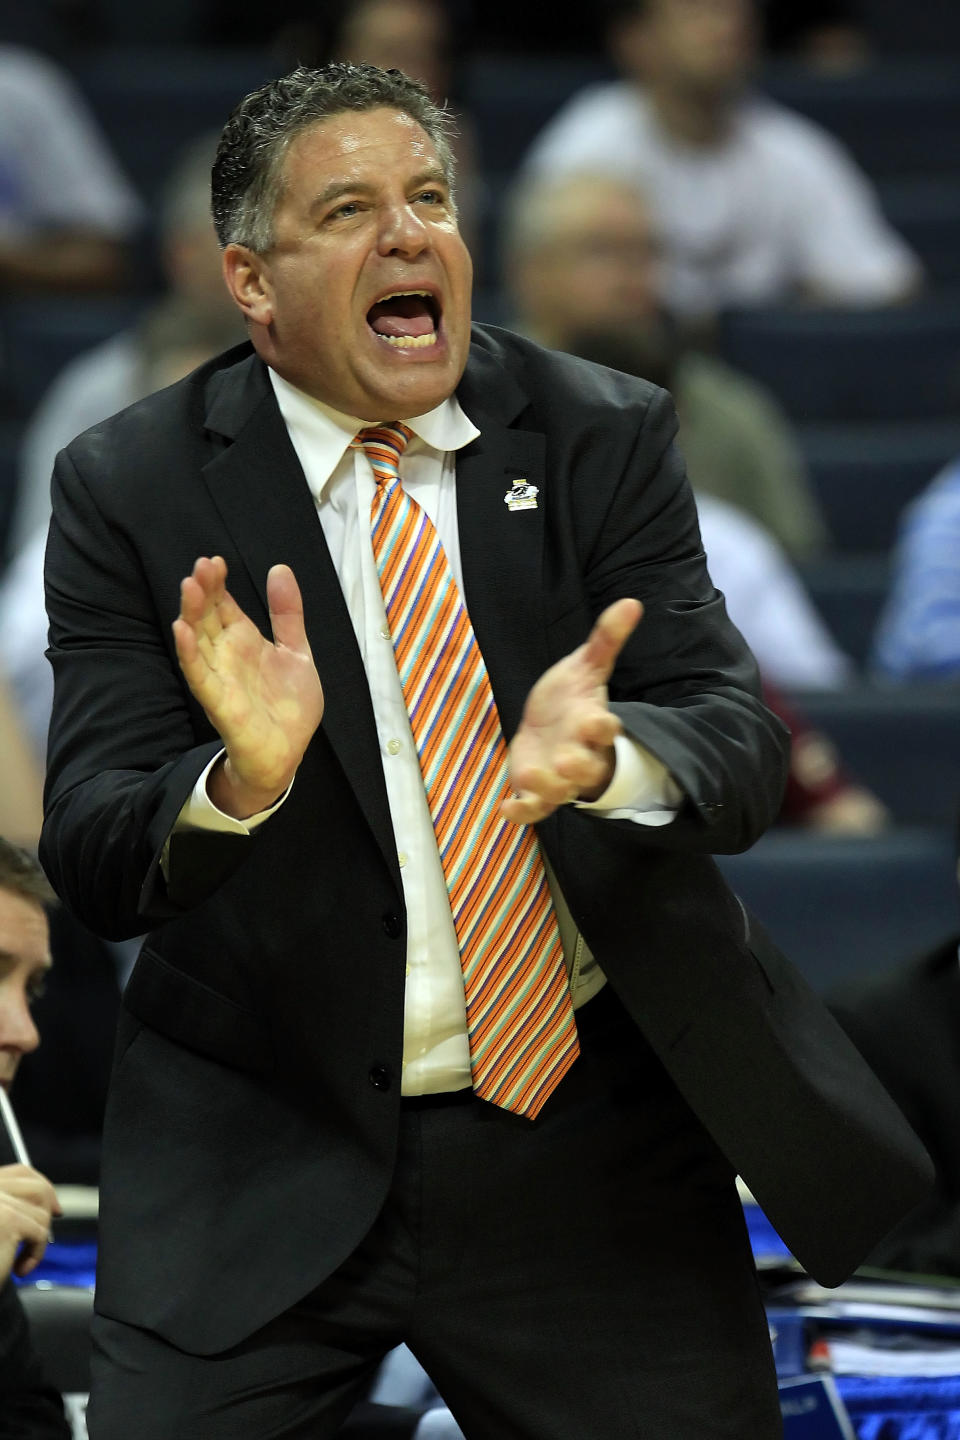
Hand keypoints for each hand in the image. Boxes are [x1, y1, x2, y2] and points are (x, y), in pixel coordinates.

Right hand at [0, 1163, 60, 1279]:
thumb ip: (12, 1209)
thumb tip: (53, 1207)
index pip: (20, 1173)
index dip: (41, 1186)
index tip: (53, 1208)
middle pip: (35, 1187)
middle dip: (46, 1212)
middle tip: (43, 1237)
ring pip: (41, 1214)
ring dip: (36, 1241)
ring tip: (19, 1261)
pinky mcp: (8, 1221)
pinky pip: (40, 1234)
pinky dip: (35, 1255)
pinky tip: (18, 1271)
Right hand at [172, 557, 323, 817]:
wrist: (289, 753)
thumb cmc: (288, 707)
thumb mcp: (297, 651)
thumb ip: (287, 614)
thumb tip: (279, 567)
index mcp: (244, 641)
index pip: (223, 605)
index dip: (218, 583)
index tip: (215, 560)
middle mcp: (226, 655)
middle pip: (208, 616)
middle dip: (203, 591)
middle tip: (202, 565)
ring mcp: (220, 677)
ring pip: (198, 640)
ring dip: (191, 613)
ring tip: (189, 586)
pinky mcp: (219, 702)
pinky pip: (199, 675)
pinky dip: (188, 653)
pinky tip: (181, 629)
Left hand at [502, 598, 643, 824]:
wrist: (552, 729)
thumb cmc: (573, 700)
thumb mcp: (586, 667)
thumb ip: (606, 640)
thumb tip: (631, 602)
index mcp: (594, 724)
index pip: (606, 728)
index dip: (602, 726)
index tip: (596, 721)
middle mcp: (582, 755)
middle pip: (587, 767)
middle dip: (577, 765)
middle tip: (565, 759)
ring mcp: (560, 777)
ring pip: (560, 790)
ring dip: (546, 786)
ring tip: (528, 775)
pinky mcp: (538, 791)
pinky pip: (534, 808)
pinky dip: (522, 811)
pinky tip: (505, 809)